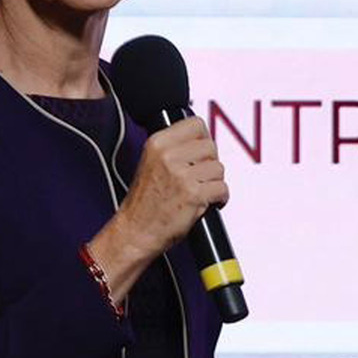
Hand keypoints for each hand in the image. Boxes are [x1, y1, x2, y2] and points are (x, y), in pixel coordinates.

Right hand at [89, 117, 227, 299]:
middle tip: (199, 177)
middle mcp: (169, 156)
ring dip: (214, 182)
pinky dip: (220, 198)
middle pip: (211, 147)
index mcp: (158, 143)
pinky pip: (222, 188)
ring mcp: (182, 175)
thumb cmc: (143, 204)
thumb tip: (202, 140)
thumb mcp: (151, 163)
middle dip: (209, 164)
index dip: (203, 139)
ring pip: (218, 168)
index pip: (196, 124)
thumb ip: (174, 148)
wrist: (134, 233)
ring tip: (199, 192)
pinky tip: (206, 203)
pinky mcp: (194, 194)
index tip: (200, 152)